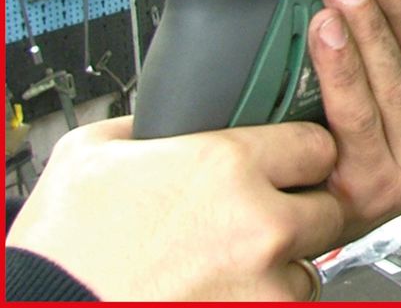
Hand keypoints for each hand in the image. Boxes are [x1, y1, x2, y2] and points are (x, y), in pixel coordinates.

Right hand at [5, 118, 341, 300]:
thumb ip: (146, 125)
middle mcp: (259, 221)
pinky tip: (229, 288)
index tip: (289, 161)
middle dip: (304, 207)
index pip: (316, 142)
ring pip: (313, 260)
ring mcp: (262, 279)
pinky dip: (267, 296)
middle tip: (268, 213)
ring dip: (288, 259)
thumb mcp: (89, 154)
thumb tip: (163, 120)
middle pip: (329, 202)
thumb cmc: (61, 251)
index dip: (301, 152)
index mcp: (226, 164)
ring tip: (240, 259)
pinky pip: (288, 302)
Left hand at [307, 0, 400, 242]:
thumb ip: (397, 61)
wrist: (304, 229)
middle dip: (400, 1)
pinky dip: (342, 66)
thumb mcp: (388, 110)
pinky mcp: (372, 187)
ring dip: (370, 23)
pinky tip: (327, 32)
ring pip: (399, 83)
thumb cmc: (341, 158)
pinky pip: (357, 114)